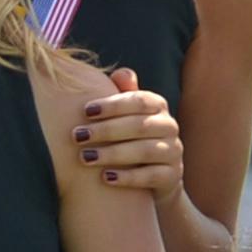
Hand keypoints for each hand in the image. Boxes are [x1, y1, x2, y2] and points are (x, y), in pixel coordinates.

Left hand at [72, 68, 183, 202]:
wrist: (150, 177)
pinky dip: (128, 177)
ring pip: (145, 150)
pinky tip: (105, 178)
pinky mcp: (172, 177)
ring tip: (85, 157)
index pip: (139, 100)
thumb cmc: (127, 136)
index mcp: (157, 105)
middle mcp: (169, 126)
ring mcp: (173, 152)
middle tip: (77, 136)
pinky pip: (152, 176)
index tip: (85, 111)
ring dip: (112, 153)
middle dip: (106, 130)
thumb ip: (121, 94)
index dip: (112, 105)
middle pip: (140, 125)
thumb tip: (121, 74)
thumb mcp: (124, 114)